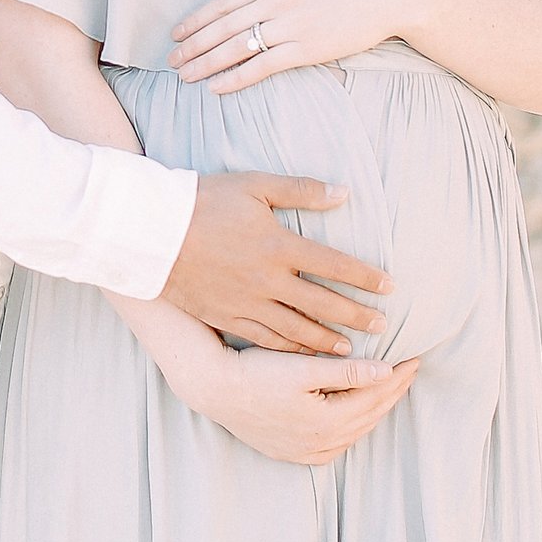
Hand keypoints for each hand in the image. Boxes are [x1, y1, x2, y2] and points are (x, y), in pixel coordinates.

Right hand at [161, 171, 387, 354]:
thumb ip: (302, 190)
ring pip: (297, 329)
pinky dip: (290, 349)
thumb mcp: (255, 185)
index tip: (390, 287)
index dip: (365, 277)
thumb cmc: (203, 202)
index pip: (334, 265)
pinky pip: (266, 339)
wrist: (152, 233)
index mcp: (279, 245)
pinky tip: (304, 356)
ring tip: (350, 350)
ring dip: (327, 340)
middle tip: (382, 327)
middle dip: (356, 316)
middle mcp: (269, 280)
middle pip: (322, 304)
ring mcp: (247, 303)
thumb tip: (344, 193)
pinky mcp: (227, 317)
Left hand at [172, 0, 419, 92]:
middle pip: (222, 28)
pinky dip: (236, 78)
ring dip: (207, 65)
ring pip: (236, 48)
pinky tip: (218, 87)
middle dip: (192, 46)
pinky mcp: (305, 49)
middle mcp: (273, 0)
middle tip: (171, 61)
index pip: (221, 3)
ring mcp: (288, 26)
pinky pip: (262, 67)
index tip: (176, 35)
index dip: (195, 21)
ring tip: (186, 77)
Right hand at [191, 345, 422, 466]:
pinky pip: (334, 444)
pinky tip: (355, 415)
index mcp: (327, 424)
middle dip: (392, 393)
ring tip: (389, 389)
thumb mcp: (304, 368)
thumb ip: (348, 372)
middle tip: (410, 371)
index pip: (375, 397)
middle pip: (368, 417)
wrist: (214, 389)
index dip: (397, 377)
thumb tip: (387, 372)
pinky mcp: (291, 453)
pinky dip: (351, 427)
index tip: (414, 358)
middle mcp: (319, 445)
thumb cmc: (256, 373)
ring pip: (354, 432)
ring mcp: (304, 453)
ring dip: (374, 410)